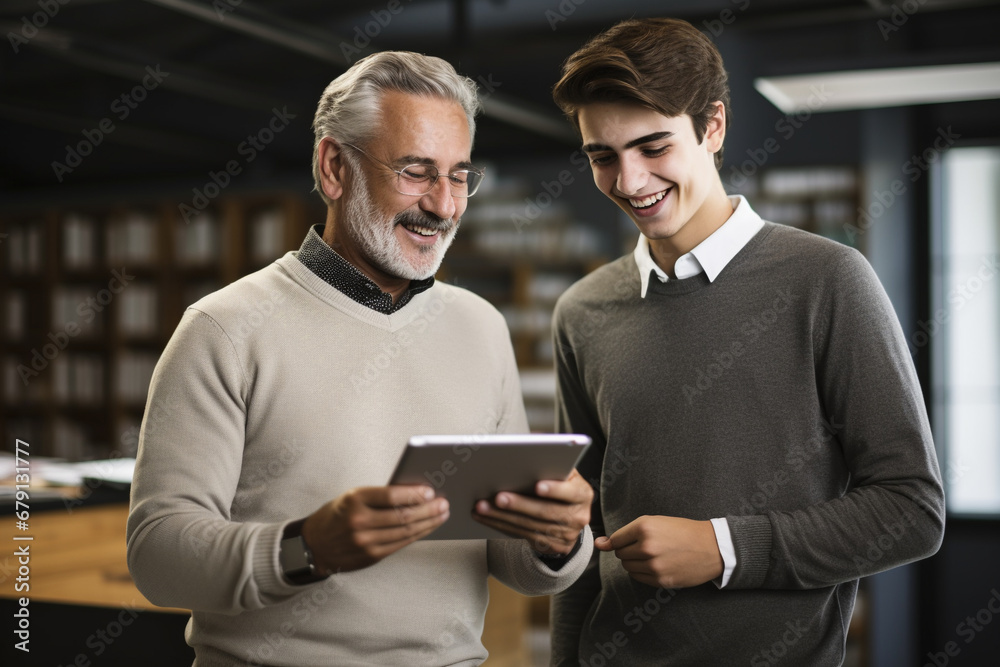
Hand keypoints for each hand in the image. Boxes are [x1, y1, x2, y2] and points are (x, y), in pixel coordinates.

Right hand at [302, 485, 448, 572]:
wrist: (315, 544)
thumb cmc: (338, 515)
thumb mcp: (352, 497)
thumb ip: (379, 496)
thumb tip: (414, 492)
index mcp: (354, 500)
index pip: (390, 496)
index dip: (413, 494)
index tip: (430, 491)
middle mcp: (359, 522)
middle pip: (402, 515)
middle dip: (428, 509)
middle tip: (443, 503)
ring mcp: (365, 542)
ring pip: (405, 531)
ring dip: (428, 523)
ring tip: (441, 515)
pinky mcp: (372, 556)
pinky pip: (401, 544)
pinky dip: (417, 535)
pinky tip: (427, 528)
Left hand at [472, 469, 592, 554]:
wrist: (570, 516)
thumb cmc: (560, 484)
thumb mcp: (563, 472)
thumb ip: (553, 459)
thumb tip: (535, 439)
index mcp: (583, 493)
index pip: (571, 492)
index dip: (555, 489)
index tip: (537, 485)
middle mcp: (579, 516)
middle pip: (546, 512)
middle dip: (520, 504)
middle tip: (498, 497)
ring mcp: (567, 534)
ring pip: (531, 527)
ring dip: (503, 517)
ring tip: (482, 507)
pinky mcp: (554, 547)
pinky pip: (525, 537)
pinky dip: (503, 526)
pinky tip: (487, 517)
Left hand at [595, 515, 722, 587]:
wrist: (712, 547)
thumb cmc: (683, 531)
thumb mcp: (655, 522)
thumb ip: (625, 533)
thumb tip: (599, 544)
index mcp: (644, 526)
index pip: (616, 540)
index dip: (620, 541)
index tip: (626, 542)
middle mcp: (647, 546)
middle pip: (621, 554)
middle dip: (629, 551)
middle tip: (647, 546)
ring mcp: (653, 565)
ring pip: (628, 567)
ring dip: (636, 562)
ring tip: (653, 555)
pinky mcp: (660, 580)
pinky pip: (639, 578)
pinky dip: (643, 572)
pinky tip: (657, 565)